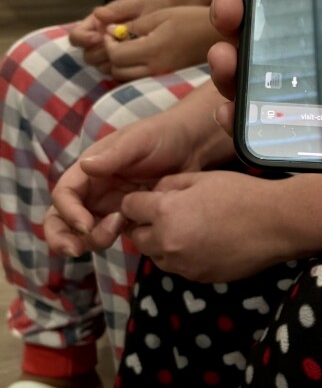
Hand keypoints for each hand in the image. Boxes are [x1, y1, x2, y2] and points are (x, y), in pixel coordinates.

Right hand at [46, 112, 211, 256]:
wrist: (194, 147)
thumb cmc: (163, 136)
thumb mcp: (139, 141)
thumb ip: (113, 156)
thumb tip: (85, 166)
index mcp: (90, 171)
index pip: (65, 194)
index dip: (68, 212)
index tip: (85, 225)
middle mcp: (94, 190)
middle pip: (62, 219)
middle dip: (62, 237)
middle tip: (76, 250)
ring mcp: (110, 206)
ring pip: (86, 232)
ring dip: (94, 238)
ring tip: (122, 225)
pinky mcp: (129, 218)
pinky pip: (112, 235)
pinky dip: (115, 240)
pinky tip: (137, 229)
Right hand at [69, 0, 168, 72]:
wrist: (162, 16)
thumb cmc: (144, 8)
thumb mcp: (132, 5)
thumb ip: (115, 9)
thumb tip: (97, 13)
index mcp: (94, 27)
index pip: (76, 37)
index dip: (83, 39)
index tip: (99, 37)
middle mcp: (98, 44)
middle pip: (88, 57)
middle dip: (100, 53)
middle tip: (116, 47)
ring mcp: (110, 56)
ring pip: (101, 68)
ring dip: (112, 63)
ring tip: (129, 53)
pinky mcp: (124, 65)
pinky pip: (118, 74)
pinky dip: (125, 69)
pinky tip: (136, 62)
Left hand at [103, 5, 218, 80]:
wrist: (219, 35)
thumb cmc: (191, 20)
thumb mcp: (161, 15)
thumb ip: (134, 25)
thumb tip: (111, 32)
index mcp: (153, 50)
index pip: (115, 54)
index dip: (107, 43)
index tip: (112, 32)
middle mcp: (156, 68)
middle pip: (117, 70)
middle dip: (112, 55)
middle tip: (118, 40)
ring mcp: (162, 76)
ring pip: (127, 78)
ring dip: (122, 64)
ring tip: (130, 48)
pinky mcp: (168, 79)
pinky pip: (140, 79)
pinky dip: (133, 70)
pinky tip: (142, 56)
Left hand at [121, 171, 295, 281]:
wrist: (274, 224)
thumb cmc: (240, 194)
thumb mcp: (202, 178)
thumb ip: (170, 184)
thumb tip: (154, 193)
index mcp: (165, 213)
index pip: (129, 208)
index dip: (138, 201)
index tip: (149, 199)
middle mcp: (167, 243)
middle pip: (137, 237)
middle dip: (146, 225)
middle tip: (168, 215)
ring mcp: (182, 265)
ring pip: (156, 255)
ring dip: (162, 243)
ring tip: (188, 230)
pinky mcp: (198, 278)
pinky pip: (178, 267)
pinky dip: (183, 256)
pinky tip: (204, 243)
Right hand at [205, 0, 321, 163]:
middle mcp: (303, 38)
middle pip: (250, 19)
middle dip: (229, 5)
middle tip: (231, 3)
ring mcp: (297, 80)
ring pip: (244, 67)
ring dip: (226, 59)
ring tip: (227, 55)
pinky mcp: (300, 120)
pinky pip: (258, 117)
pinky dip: (237, 115)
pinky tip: (231, 112)